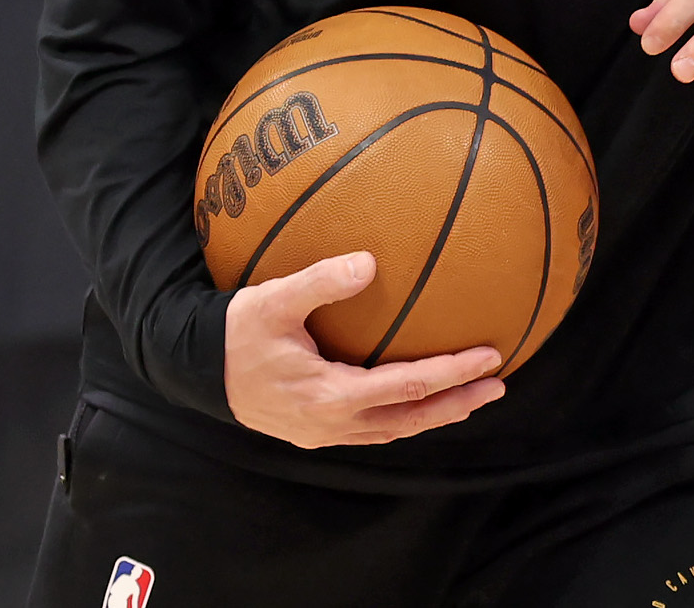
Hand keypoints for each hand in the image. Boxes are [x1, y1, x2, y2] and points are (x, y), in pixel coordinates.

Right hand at [223, 252, 503, 447]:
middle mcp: (331, 423)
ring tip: (473, 397)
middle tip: (499, 385)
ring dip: (435, 415)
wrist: (194, 370)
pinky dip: (406, 417)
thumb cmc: (236, 332)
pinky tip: (423, 401)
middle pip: (410, 419)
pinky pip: (374, 430)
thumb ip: (321, 281)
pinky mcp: (316, 431)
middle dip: (457, 403)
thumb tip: (370, 261)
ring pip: (394, 430)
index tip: (490, 356)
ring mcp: (324, 433)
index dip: (452, 374)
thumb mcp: (274, 299)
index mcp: (328, 395)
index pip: (406, 387)